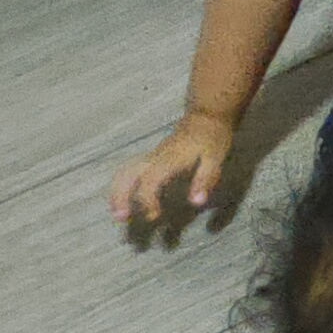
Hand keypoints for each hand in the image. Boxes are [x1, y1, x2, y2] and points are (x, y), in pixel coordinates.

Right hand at [110, 114, 236, 229]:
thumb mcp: (215, 159)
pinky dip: (123, 184)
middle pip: (126, 174)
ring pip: (125, 171)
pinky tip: (127, 198)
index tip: (154, 216)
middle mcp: (155, 157)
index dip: (148, 201)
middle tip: (119, 217)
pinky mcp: (152, 156)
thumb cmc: (212, 137)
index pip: (149, 182)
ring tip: (117, 212)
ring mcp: (152, 155)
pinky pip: (130, 169)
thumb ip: (205, 180)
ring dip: (117, 191)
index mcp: (169, 160)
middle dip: (119, 195)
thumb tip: (196, 202)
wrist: (207, 115)